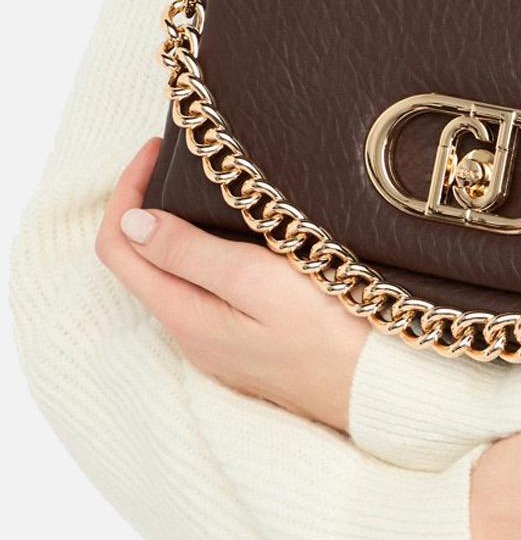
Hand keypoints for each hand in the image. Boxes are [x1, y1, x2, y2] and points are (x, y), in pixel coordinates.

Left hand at [96, 137, 369, 431]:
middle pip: (143, 263)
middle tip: (183, 162)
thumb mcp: (256, 280)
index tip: (158, 150)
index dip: (127, 192)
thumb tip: (131, 222)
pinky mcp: (250, 346)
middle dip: (150, 206)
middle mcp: (193, 335)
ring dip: (180, 230)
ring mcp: (221, 345)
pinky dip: (207, 255)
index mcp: (185, 316)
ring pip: (176, 277)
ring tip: (212, 190)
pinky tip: (242, 238)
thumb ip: (189, 252)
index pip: (119, 248)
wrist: (382, 388)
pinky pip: (208, 293)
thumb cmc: (329, 334)